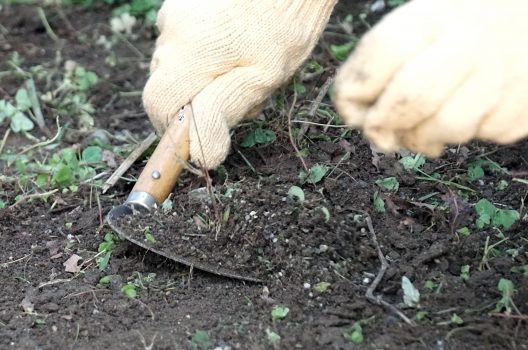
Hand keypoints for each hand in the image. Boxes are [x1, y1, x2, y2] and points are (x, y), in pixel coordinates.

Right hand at [143, 0, 335, 168]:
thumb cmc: (285, 26)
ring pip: (176, 64)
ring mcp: (174, 13)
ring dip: (201, 78)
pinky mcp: (183, 4)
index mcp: (186, 53)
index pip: (158, 106)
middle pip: (165, 85)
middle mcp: (171, 31)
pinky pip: (183, 43)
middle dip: (194, 103)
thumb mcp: (260, 78)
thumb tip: (200, 155)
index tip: (200, 137)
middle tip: (239, 96)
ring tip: (243, 69)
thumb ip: (222, 114)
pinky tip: (235, 49)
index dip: (175, 130)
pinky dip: (204, 57)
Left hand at [334, 0, 527, 155]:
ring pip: (449, 128)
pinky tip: (463, 115)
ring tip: (423, 125)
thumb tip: (353, 112)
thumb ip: (375, 64)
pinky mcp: (525, 104)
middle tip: (381, 128)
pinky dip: (463, 135)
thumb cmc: (452, 30)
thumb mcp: (411, 28)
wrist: (522, 19)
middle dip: (387, 122)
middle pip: (415, 97)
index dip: (359, 88)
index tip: (356, 103)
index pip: (384, 52)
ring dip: (424, 137)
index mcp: (431, 17)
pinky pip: (485, 135)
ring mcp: (505, 74)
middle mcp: (470, 42)